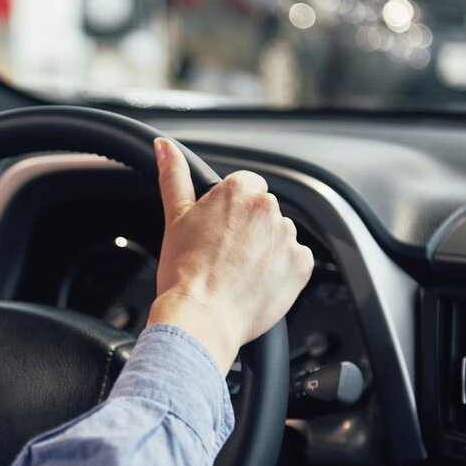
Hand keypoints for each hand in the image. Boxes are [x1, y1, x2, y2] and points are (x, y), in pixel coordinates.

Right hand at [146, 138, 313, 373]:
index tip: (219, 232)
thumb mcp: (175, 218)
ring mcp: (287, 236)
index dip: (230, 211)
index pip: (245, 186)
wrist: (200, 318)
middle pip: (263, 211)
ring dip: (266, 250)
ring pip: (279, 236)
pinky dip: (281, 272)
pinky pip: (295, 261)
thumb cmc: (184, 273)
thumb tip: (164, 147)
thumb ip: (174, 176)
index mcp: (238, 191)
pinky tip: (256, 284)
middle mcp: (268, 208)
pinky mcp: (301, 265)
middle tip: (224, 256)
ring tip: (239, 274)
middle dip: (249, 230)